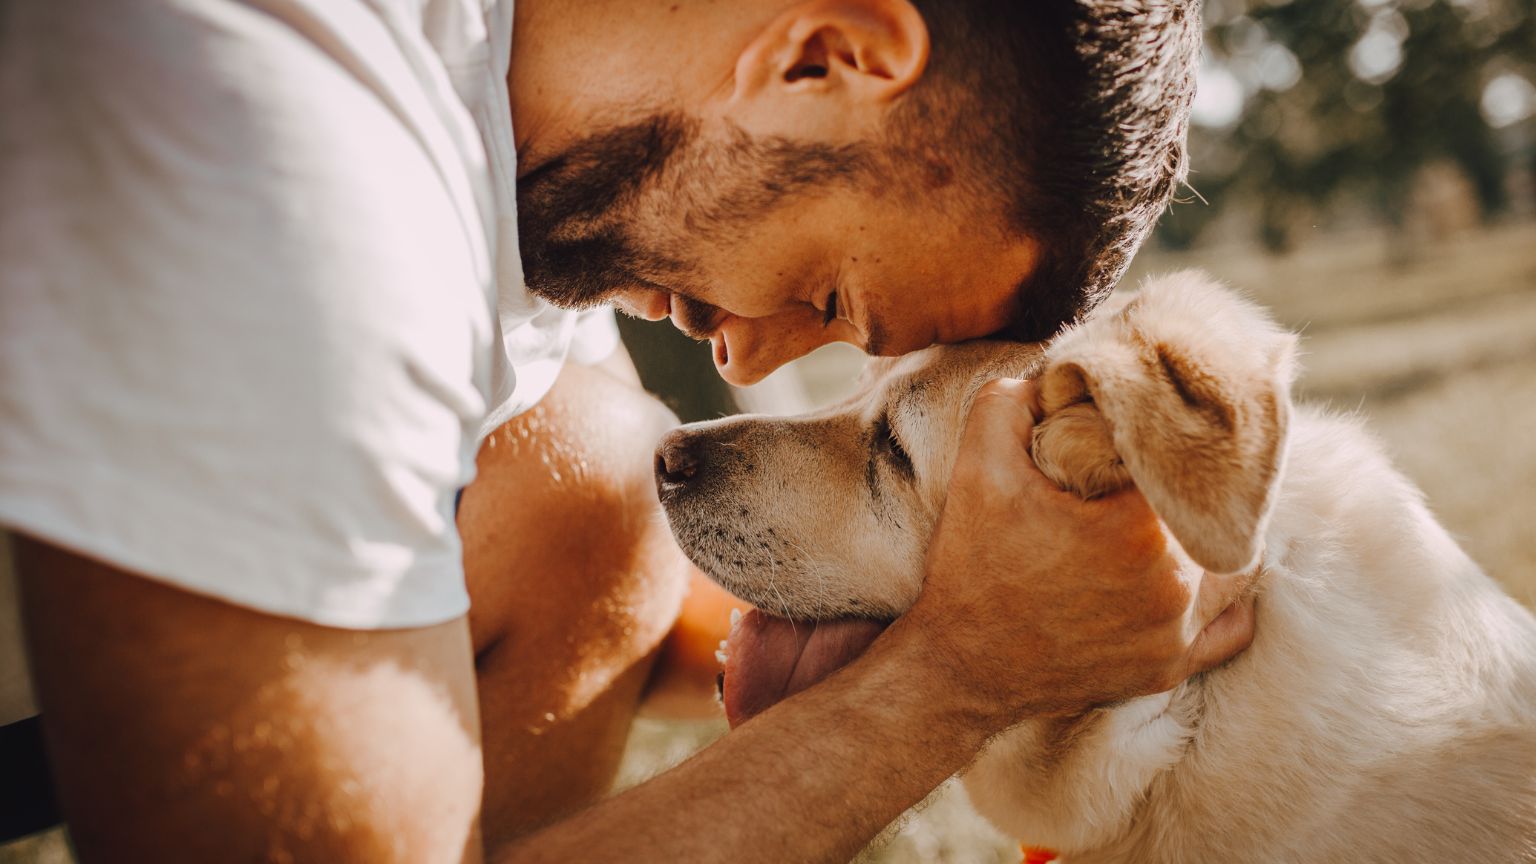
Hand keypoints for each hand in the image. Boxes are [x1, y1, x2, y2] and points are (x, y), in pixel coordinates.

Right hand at [904, 378, 1256, 723]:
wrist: (958, 667)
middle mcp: (1174, 586)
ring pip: (1234, 566)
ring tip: (1178, 516)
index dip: (1169, 440)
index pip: (1187, 462)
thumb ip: (1012, 401)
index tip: (1147, 431)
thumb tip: (1054, 377)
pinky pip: (1230, 627)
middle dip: (1190, 488)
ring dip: (1211, 537)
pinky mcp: (1169, 669)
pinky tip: (1194, 572)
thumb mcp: (979, 467)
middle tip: (1160, 472)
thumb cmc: (972, 567)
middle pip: (1216, 512)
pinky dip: (1221, 597)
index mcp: (1139, 530)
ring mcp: (1176, 634)